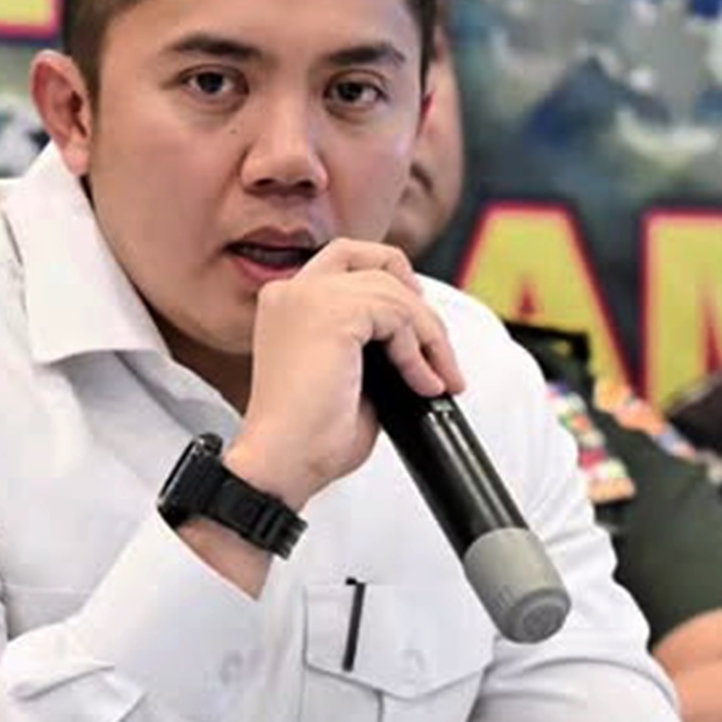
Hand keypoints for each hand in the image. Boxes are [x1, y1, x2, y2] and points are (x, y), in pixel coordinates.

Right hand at [226, 240, 464, 509]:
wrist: (283, 462)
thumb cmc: (307, 437)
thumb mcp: (348, 375)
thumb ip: (372, 344)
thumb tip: (416, 339)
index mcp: (288, 304)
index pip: (349, 262)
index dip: (391, 283)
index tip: (416, 326)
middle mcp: (293, 292)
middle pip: (373, 258)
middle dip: (416, 297)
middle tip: (438, 345)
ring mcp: (309, 297)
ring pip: (395, 291)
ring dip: (429, 337)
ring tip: (436, 379)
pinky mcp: (332, 313)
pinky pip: (398, 315)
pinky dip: (418, 350)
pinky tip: (419, 383)